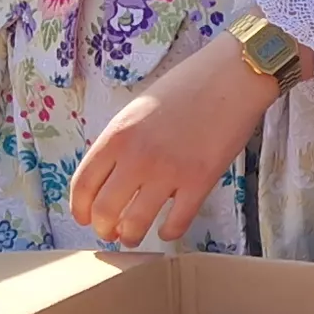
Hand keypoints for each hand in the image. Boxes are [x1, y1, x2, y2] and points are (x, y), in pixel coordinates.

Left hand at [66, 33, 276, 246]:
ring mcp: (168, 171)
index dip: (80, 210)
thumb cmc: (187, 87)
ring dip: (132, 237)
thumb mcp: (137, 108)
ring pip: (135, 225)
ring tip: (135, 236)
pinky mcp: (200, 182)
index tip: (86, 218)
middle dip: (104, 228)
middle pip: (104, 211)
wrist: (233, 76)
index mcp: (117, 135)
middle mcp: (137, 157)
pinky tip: (168, 229)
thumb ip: (120, 142)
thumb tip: (110, 178)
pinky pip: (177, 223)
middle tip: (111, 231)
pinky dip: (168, 233)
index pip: (82, 185)